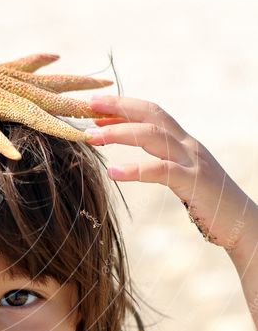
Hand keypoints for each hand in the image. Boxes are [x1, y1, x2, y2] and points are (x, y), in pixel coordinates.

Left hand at [84, 92, 252, 250]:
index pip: (152, 114)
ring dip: (119, 132)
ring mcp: (192, 161)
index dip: (124, 107)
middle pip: (151, 115)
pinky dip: (134, 170)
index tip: (96, 107)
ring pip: (152, 135)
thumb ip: (166, 164)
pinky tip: (112, 172)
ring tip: (91, 136)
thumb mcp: (185, 176)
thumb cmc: (210, 204)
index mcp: (184, 143)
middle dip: (119, 107)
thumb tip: (142, 162)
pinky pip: (160, 170)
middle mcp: (189, 145)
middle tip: (88, 106)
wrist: (243, 224)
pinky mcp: (194, 182)